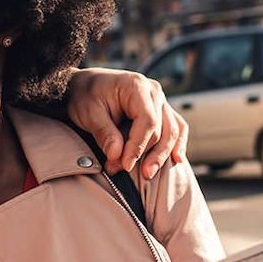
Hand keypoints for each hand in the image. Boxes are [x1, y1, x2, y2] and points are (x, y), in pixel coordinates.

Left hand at [66, 68, 188, 179]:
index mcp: (136, 86)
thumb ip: (103, 133)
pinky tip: (176, 161)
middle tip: (124, 171)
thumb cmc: (85, 96)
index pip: (148, 121)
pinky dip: (176, 144)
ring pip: (173, 131)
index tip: (125, 165)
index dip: (138, 146)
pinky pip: (177, 128)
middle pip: (162, 129)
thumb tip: (116, 155)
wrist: (86, 87)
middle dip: (146, 154)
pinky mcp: (161, 111)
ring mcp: (160, 101)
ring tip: (147, 174)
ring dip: (162, 155)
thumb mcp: (88, 113)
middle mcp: (154, 92)